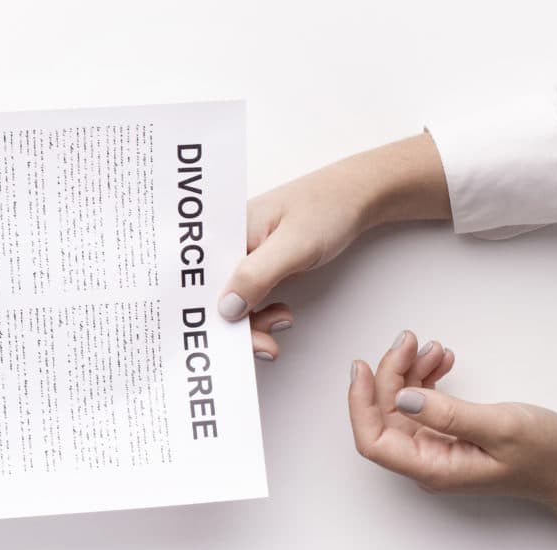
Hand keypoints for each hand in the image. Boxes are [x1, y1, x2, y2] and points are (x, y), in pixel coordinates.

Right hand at [223, 134, 451, 358]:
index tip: (228, 339)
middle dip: (235, 325)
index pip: (200, 278)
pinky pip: (248, 298)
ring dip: (252, 322)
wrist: (356, 198)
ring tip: (280, 323)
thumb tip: (226, 309)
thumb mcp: (292, 244)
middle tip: (263, 344)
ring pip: (231, 302)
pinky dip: (261, 314)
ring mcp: (241, 257)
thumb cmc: (325, 207)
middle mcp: (226, 244)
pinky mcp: (257, 267)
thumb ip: (256, 275)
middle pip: (212, 295)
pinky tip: (280, 316)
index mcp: (223, 230)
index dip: (206, 310)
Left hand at [348, 331, 556, 526]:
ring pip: (402, 402)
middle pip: (386, 413)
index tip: (362, 367)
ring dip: (410, 371)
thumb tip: (402, 399)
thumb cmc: (543, 456)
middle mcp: (426, 459)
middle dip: (391, 373)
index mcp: (432, 467)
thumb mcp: (500, 428)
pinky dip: (426, 377)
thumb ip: (449, 414)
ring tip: (430, 347)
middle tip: (408, 340)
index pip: (374, 441)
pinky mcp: (444, 432)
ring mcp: (433, 445)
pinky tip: (440, 360)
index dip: (361, 403)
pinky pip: (422, 401)